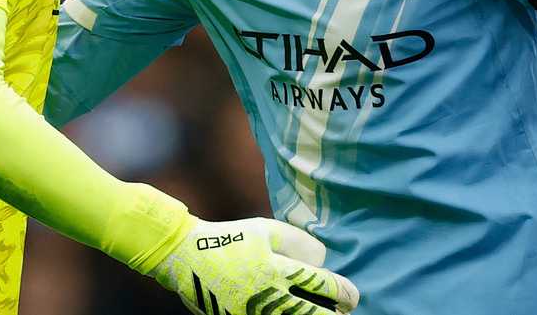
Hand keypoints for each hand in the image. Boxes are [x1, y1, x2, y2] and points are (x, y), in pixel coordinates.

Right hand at [150, 217, 358, 314]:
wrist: (185, 257)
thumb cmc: (229, 238)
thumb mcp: (264, 229)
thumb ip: (297, 241)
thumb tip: (322, 260)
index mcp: (276, 269)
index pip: (322, 285)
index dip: (343, 292)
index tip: (351, 294)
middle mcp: (268, 295)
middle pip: (311, 314)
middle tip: (346, 313)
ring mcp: (253, 312)